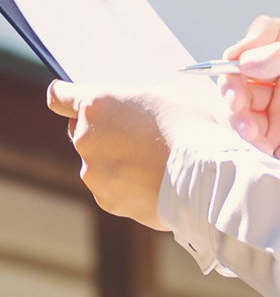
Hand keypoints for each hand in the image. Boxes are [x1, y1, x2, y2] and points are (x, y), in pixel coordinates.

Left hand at [47, 82, 212, 227]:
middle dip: (101, 130)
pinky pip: (110, 186)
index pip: (59, 97)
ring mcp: (93, 173)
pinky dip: (125, 183)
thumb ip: (128, 102)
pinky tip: (152, 178)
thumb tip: (122, 111)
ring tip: (151, 159)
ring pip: (97, 161)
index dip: (64, 96)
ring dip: (115, 159)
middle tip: (134, 131)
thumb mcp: (159, 96)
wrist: (202, 176)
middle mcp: (86, 139)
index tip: (65, 97)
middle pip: (81, 131)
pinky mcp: (105, 200)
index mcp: (96, 106)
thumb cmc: (187, 128)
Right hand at [219, 16, 279, 180]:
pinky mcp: (273, 134)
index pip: (269, 34)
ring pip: (240, 98)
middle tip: (236, 103)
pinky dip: (246, 136)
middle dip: (235, 83)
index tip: (234, 60)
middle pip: (246, 67)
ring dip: (238, 114)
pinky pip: (245, 127)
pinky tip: (263, 147)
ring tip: (252, 133)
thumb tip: (247, 57)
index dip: (249, 43)